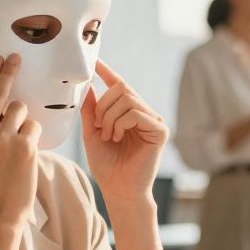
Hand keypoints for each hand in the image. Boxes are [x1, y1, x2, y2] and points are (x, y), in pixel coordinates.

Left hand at [82, 60, 167, 204]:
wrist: (118, 189)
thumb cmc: (106, 165)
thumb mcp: (92, 133)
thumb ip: (91, 109)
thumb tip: (90, 84)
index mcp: (128, 112)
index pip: (118, 85)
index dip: (106, 71)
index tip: (94, 60)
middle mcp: (143, 113)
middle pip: (122, 88)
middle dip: (104, 106)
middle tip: (99, 126)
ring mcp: (153, 121)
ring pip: (128, 99)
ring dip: (110, 117)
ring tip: (109, 136)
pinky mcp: (159, 131)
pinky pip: (136, 113)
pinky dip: (121, 123)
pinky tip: (118, 138)